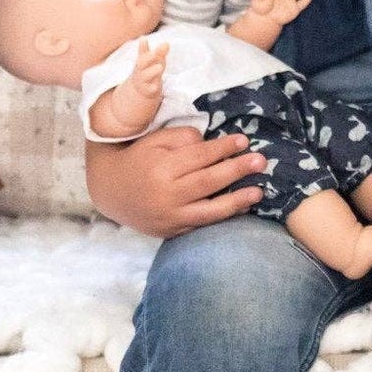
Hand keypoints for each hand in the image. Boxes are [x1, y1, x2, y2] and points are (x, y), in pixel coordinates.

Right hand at [86, 123, 266, 238]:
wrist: (110, 190)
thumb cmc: (139, 159)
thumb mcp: (156, 140)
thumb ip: (184, 139)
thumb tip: (213, 147)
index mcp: (161, 168)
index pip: (199, 157)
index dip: (224, 149)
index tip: (244, 141)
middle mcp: (166, 195)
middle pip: (209, 182)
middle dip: (237, 171)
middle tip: (261, 162)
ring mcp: (169, 217)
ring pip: (209, 211)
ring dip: (237, 201)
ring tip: (259, 192)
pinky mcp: (171, 232)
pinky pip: (201, 225)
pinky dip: (222, 217)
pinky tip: (240, 208)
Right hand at [132, 38, 168, 102]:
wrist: (141, 88)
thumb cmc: (149, 69)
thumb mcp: (154, 60)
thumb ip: (159, 52)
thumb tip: (166, 43)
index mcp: (141, 61)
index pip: (142, 52)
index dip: (143, 46)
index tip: (144, 38)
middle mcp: (141, 69)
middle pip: (142, 63)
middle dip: (149, 58)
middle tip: (156, 53)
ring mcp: (143, 80)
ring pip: (146, 76)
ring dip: (152, 71)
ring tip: (159, 67)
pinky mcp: (148, 90)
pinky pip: (149, 89)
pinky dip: (152, 87)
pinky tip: (156, 86)